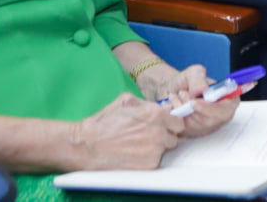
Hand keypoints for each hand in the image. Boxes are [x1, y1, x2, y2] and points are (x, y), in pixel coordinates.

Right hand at [69, 93, 183, 169]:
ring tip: (138, 143)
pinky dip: (148, 157)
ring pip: (165, 149)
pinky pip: (156, 160)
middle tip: (149, 134)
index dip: (170, 122)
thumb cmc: (105, 122)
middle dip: (165, 134)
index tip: (163, 124)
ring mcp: (154, 151)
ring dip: (157, 146)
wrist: (88, 145)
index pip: (178, 121)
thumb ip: (147, 103)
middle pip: (174, 136)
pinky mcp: (148, 165)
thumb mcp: (126, 101)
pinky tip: (134, 152)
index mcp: (155, 115)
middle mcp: (158, 133)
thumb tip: (160, 107)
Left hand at [138, 64, 240, 139]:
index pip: (228, 108)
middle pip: (212, 120)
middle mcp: (220, 114)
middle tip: (182, 94)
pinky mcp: (194, 132)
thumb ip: (198, 79)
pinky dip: (177, 115)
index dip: (212, 108)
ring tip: (177, 95)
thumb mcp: (193, 72)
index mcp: (227, 98)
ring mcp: (208, 125)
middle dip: (193, 109)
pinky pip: (186, 129)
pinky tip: (174, 104)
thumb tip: (202, 90)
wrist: (171, 89)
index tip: (194, 103)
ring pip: (197, 125)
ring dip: (183, 109)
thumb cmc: (186, 81)